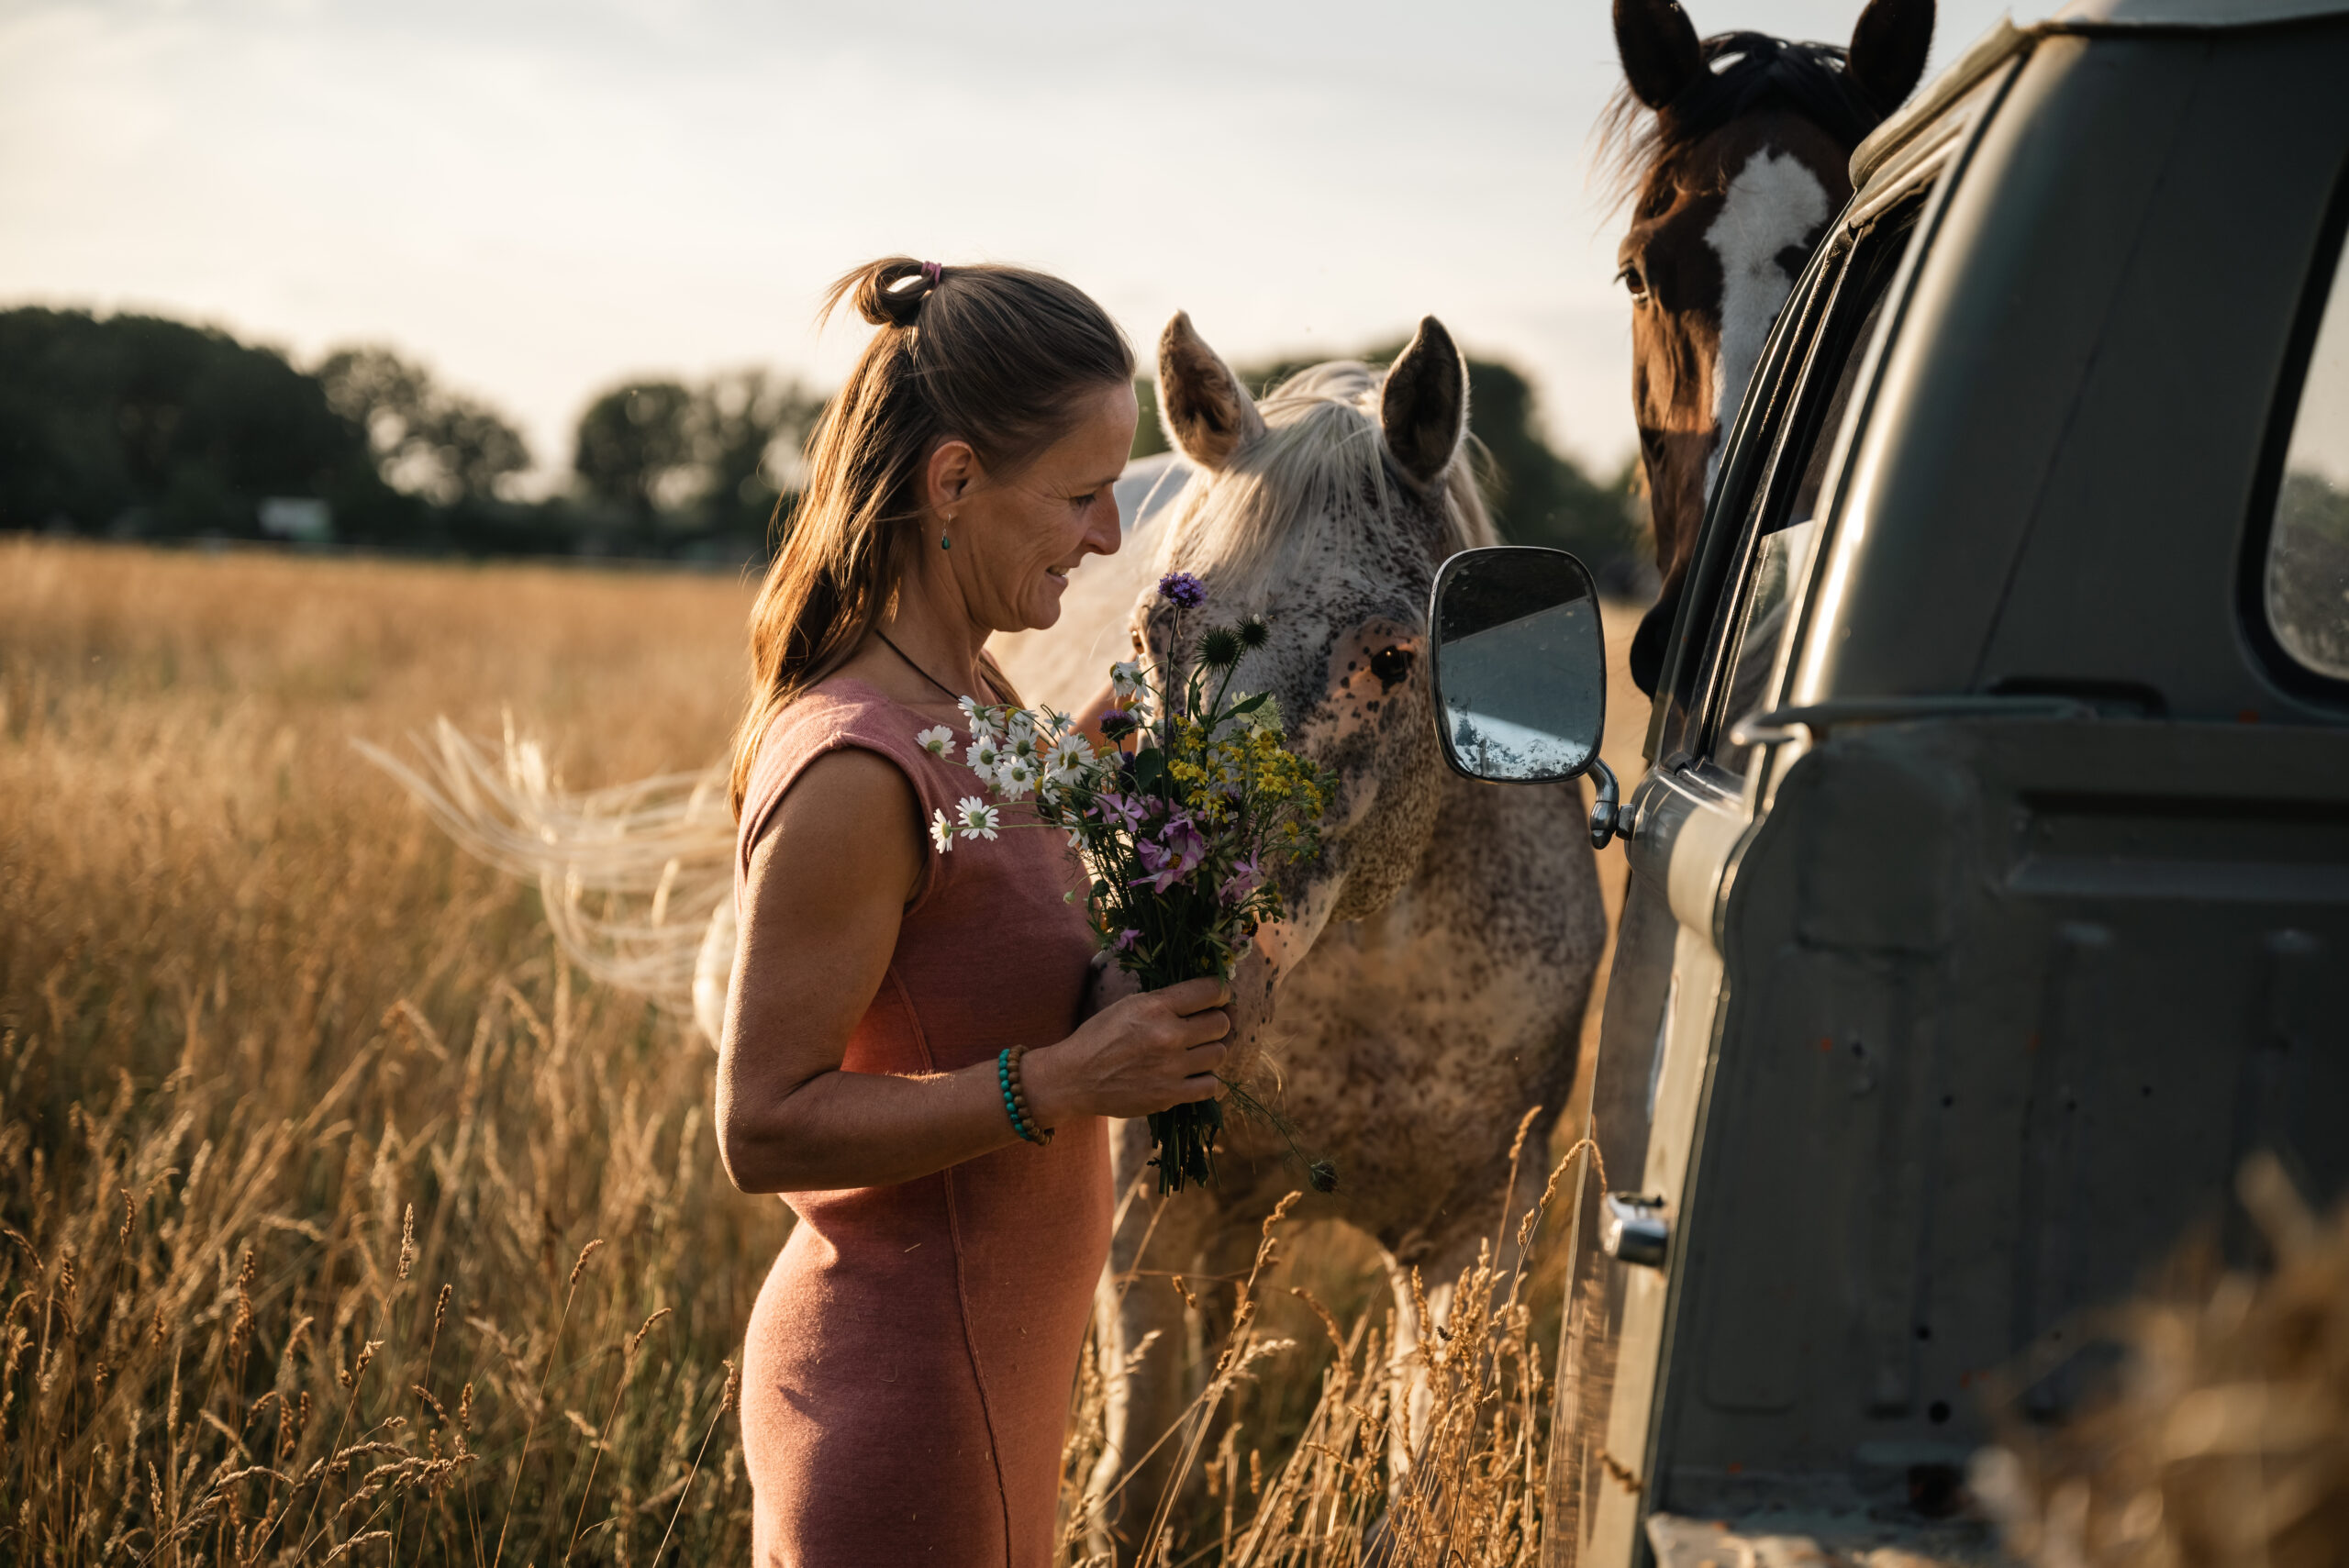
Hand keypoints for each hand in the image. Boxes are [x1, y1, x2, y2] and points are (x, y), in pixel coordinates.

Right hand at [1024, 976, 1229, 1123]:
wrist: (1074, 1078)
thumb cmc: (1100, 1036)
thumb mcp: (1129, 1004)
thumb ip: (1166, 999)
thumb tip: (1207, 995)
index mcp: (1156, 1006)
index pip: (1211, 990)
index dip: (1221, 991)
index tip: (1218, 997)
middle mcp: (1168, 1035)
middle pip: (1221, 1023)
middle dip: (1218, 1020)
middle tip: (1208, 1024)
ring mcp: (1171, 1068)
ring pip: (1219, 1053)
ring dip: (1212, 1050)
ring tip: (1197, 1050)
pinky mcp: (1170, 1095)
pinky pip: (1211, 1085)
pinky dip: (1205, 1079)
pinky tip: (1193, 1073)